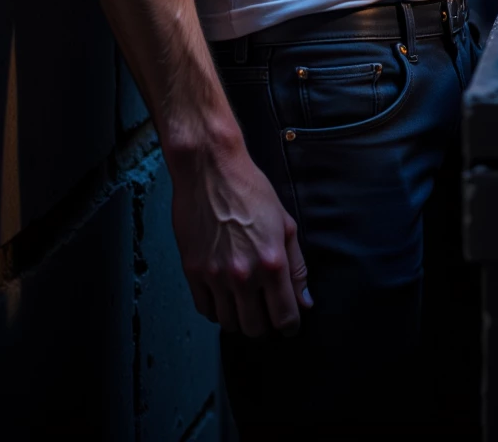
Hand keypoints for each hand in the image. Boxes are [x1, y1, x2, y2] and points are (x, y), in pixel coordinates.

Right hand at [170, 132, 311, 338]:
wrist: (210, 169)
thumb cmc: (250, 190)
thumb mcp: (285, 223)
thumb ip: (297, 267)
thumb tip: (305, 302)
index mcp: (272, 263)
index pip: (284, 317)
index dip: (289, 327)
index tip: (288, 325)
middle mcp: (244, 275)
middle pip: (255, 328)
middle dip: (265, 326)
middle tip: (266, 313)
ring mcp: (215, 276)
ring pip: (229, 324)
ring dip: (239, 320)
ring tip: (244, 305)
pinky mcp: (193, 272)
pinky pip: (205, 309)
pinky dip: (216, 310)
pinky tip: (224, 297)